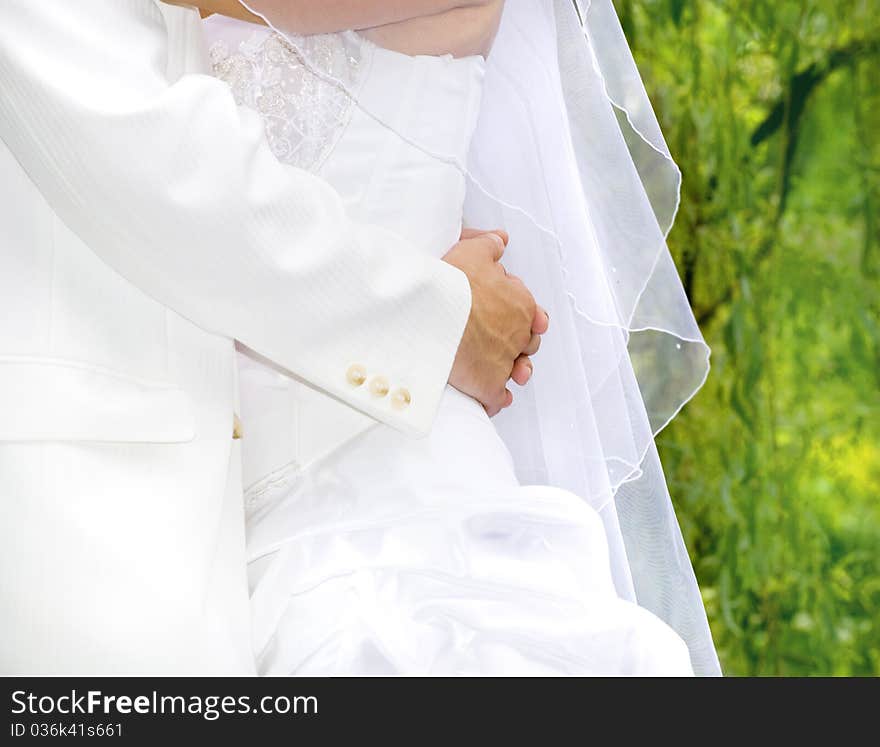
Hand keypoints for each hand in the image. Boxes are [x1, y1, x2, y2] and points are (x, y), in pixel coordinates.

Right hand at [443, 228, 548, 415]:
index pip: (530, 312)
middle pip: (526, 343)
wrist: (432, 314)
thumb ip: (489, 246)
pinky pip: (496, 398)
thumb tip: (501, 238)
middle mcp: (518, 335)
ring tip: (506, 374)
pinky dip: (494, 399)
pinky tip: (490, 399)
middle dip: (518, 343)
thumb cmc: (452, 282)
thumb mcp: (471, 252)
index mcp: (521, 304)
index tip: (503, 313)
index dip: (518, 313)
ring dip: (512, 372)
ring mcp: (504, 362)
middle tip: (501, 341)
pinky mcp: (488, 386)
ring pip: (515, 371)